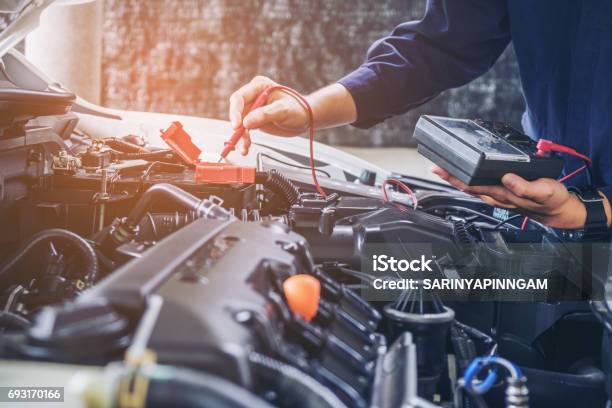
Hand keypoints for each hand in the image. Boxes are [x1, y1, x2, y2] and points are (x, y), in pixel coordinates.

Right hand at [228, 76, 309, 154]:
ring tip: (244, 147)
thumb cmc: (298, 109)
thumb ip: (265, 115)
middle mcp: (253, 96)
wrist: (305, 118)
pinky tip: (245, 147)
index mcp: (259, 86)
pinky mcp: (254, 120)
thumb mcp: (283, 110)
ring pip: (239, 123)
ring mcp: (253, 109)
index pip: (240, 98)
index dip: (235, 112)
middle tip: (240, 138)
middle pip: (237, 111)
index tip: (237, 125)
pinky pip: (244, 130)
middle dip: (237, 126)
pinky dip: (244, 140)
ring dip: (240, 136)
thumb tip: (246, 122)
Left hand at [432, 166, 587, 228]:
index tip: (443, 169)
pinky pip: (481, 187)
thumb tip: (507, 178)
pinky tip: (465, 176)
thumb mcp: (543, 192)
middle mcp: (497, 196)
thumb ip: (524, 187)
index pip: (474, 185)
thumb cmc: (552, 201)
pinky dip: (470, 180)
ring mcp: (498, 196)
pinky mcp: (502, 193)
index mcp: (504, 194)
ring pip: (473, 187)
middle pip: (468, 186)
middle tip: (435, 167)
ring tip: (444, 169)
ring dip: (458, 179)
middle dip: (450, 177)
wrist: (558, 210)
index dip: (457, 178)